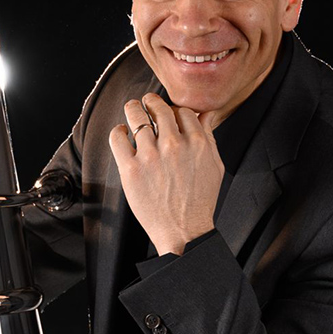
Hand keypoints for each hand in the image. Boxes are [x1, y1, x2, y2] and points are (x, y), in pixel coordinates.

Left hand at [109, 93, 223, 255]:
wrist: (183, 231)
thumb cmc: (200, 201)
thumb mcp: (215, 166)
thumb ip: (209, 137)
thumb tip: (205, 114)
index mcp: (197, 142)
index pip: (182, 110)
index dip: (174, 110)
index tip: (169, 115)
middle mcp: (173, 144)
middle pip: (158, 107)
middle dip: (152, 102)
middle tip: (147, 104)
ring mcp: (150, 156)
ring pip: (136, 116)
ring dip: (133, 109)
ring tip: (133, 110)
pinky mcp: (131, 169)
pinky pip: (117, 137)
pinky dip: (118, 131)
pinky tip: (122, 133)